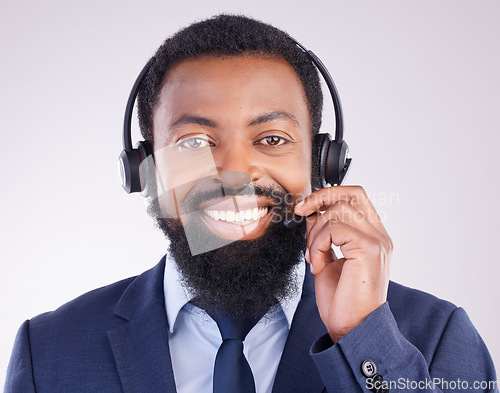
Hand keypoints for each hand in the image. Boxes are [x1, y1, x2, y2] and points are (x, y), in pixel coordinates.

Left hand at [294, 186, 392, 341]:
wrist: (352, 328)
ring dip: (315, 232)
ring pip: (338, 210)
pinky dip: (317, 245)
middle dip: (319, 198)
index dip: (328, 194)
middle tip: (300, 212)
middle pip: (350, 194)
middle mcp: (379, 236)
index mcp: (372, 236)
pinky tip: (317, 265)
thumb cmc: (342, 300)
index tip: (305, 207)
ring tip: (313, 256)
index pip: (355, 197)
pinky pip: (334, 229)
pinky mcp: (369, 249)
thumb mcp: (327, 259)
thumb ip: (324, 236)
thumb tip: (311, 214)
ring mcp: (377, 241)